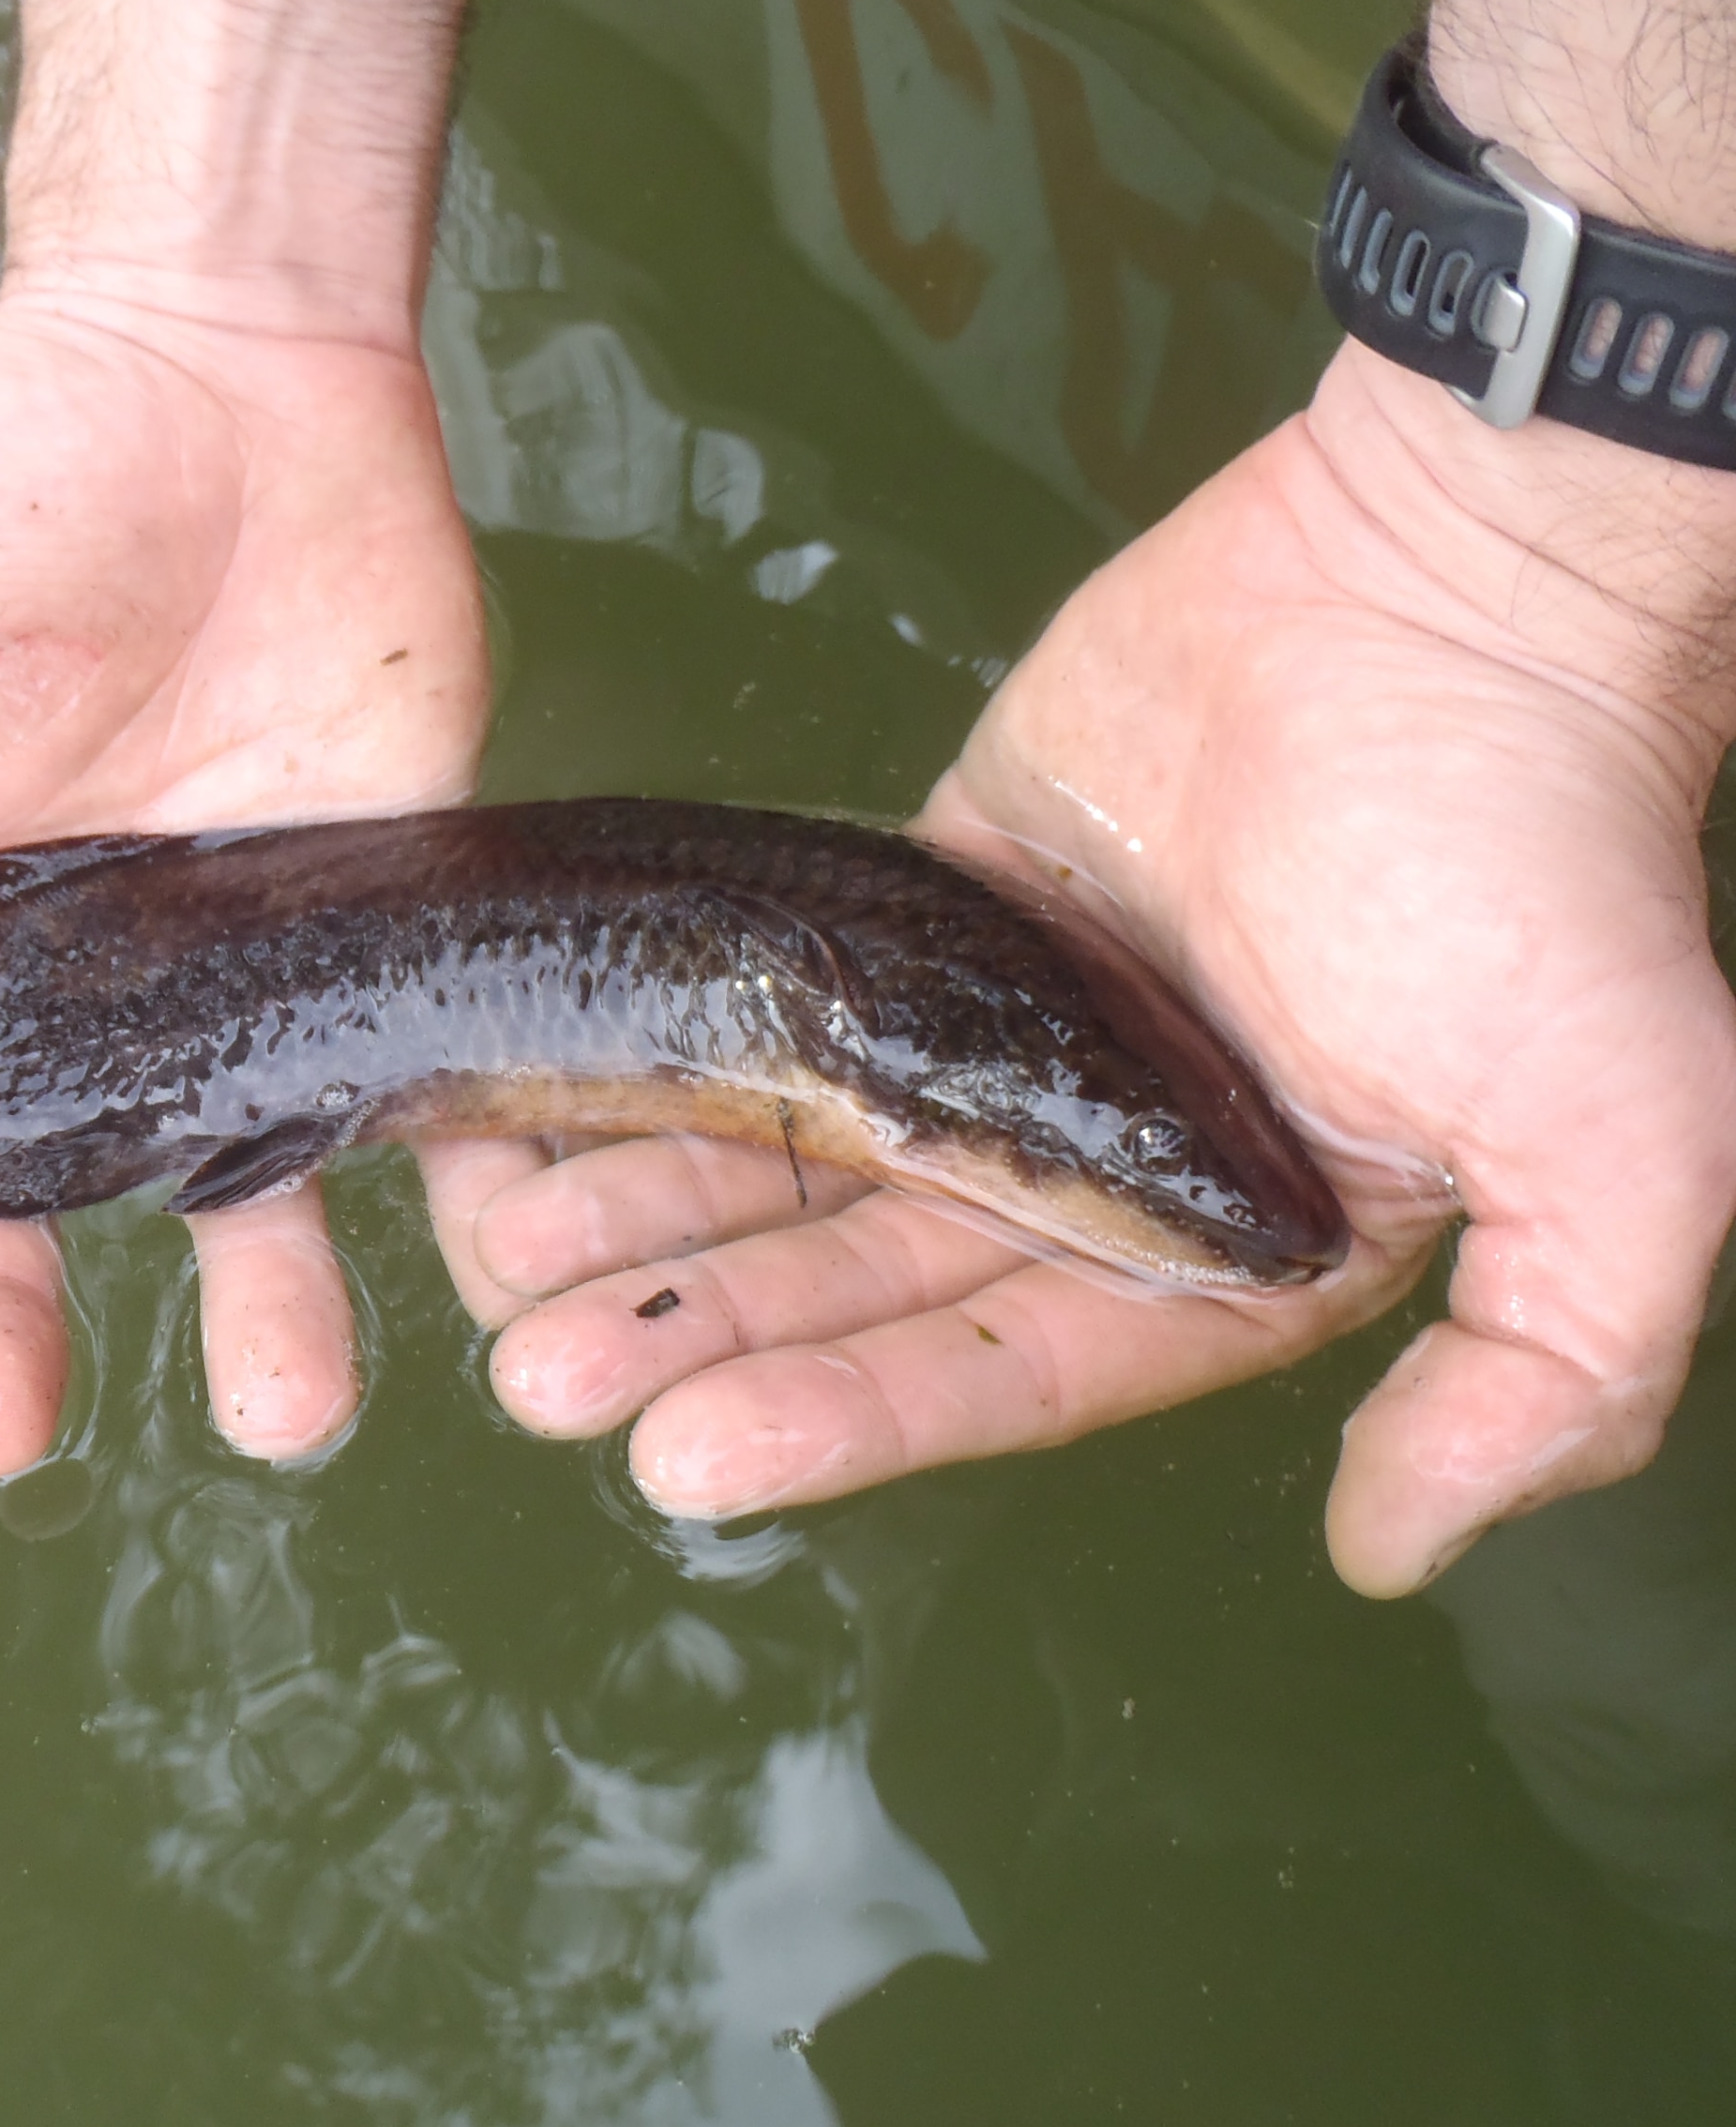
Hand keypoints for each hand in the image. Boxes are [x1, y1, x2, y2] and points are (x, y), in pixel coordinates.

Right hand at [0, 290, 484, 1474]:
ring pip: (223, 1191)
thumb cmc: (2, 451)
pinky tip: (488, 1286)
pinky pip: (414, 1096)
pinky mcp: (371, 940)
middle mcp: (53, 1002)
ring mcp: (222, 985)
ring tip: (280, 1409)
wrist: (232, 368)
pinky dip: (458, 1195)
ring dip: (252, 1314)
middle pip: (2, 1208)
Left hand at [432, 345, 1735, 1594]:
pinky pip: (772, 1008)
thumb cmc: (1548, 850)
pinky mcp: (928, 909)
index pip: (1006, 1367)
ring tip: (503, 1271)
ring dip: (651, 1217)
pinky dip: (666, 1064)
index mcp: (1233, 1249)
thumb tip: (1394, 1554)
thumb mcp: (1629, 1141)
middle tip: (540, 1380)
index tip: (682, 1455)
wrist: (1456, 572)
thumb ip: (1552, 1368)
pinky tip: (541, 1117)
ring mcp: (1000, 1037)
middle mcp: (1100, 1167)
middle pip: (865, 1280)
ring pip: (793, 1157)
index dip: (845, 1417)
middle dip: (703, 1335)